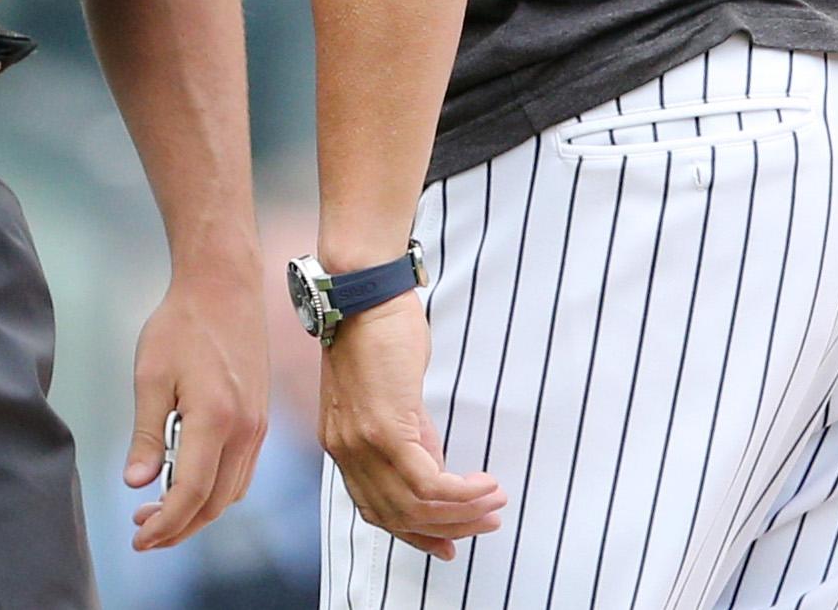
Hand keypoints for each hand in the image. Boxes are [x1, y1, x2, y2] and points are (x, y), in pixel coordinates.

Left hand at [124, 265, 269, 549]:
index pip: (189, 493)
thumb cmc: (183, 324)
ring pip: (231, 493)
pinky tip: (189, 484)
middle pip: (214, 504)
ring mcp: (258, 427)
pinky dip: (216, 492)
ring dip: (197, 512)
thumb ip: (145, 434)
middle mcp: (245, 431)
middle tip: (143, 531)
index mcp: (215, 420)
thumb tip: (136, 483)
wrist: (224, 288)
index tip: (139, 537)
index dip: (163, 524)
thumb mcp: (151, 376)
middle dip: (178, 527)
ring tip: (160, 511)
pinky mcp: (260, 420)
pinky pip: (241, 473)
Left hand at [320, 292, 504, 559]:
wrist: (363, 294)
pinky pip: (428, 482)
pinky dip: (462, 492)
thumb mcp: (392, 399)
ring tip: (495, 501)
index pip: (377, 511)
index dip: (416, 534)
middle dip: (449, 527)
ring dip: (463, 511)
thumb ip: (408, 438)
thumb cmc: (380, 335)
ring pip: (415, 506)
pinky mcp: (384, 429)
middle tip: (487, 522)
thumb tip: (437, 473)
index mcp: (342, 446)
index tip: (450, 544)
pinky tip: (485, 483)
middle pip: (398, 516)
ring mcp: (361, 443)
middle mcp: (345, 452)